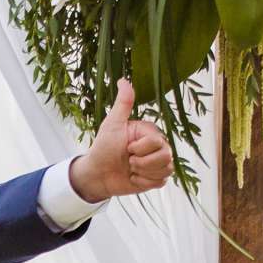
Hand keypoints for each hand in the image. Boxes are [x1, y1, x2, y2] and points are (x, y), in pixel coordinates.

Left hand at [70, 79, 175, 201]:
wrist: (96, 174)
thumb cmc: (103, 147)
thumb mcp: (112, 124)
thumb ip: (123, 104)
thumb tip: (124, 80)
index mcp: (150, 133)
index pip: (158, 142)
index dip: (140, 149)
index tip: (127, 147)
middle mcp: (158, 146)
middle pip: (166, 157)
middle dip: (142, 162)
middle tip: (128, 160)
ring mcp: (157, 163)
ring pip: (166, 170)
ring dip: (143, 172)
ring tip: (131, 169)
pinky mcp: (155, 178)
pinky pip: (160, 183)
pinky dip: (144, 183)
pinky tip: (133, 178)